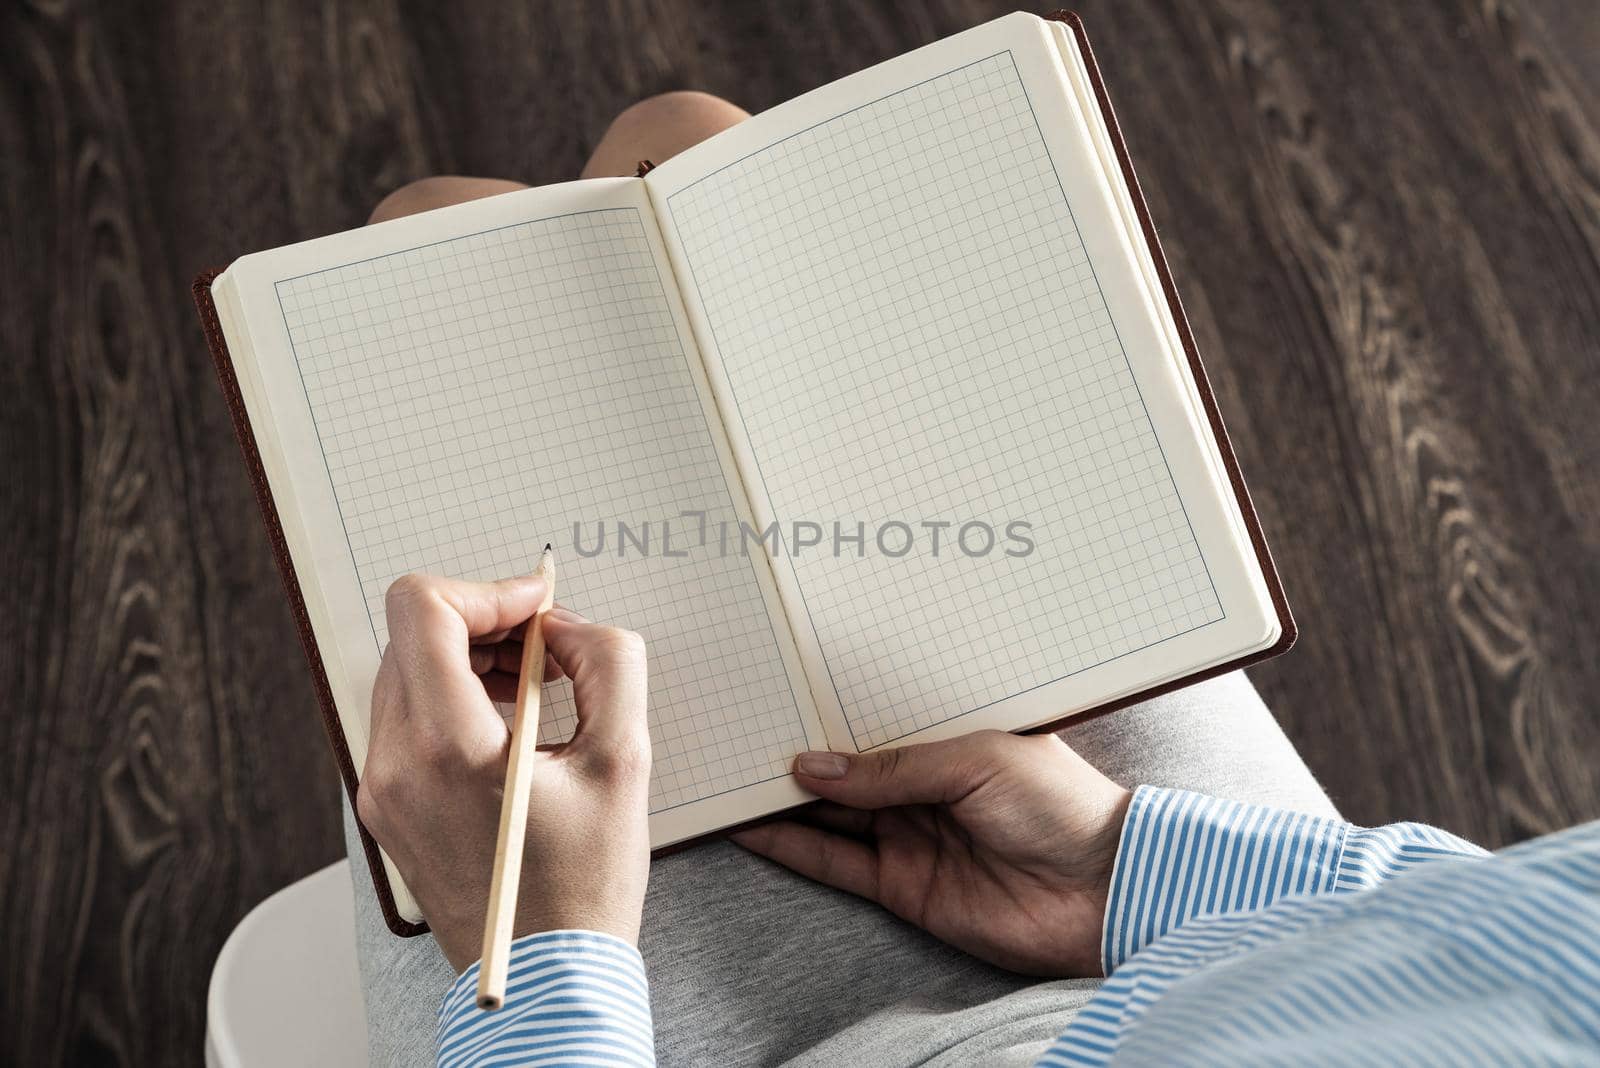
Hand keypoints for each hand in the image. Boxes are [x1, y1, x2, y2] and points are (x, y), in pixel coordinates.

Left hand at [357, 572, 651, 970]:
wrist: (543, 979)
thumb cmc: (582, 889)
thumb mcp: (623, 761)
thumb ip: (608, 665)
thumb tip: (569, 627)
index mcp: (444, 747)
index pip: (423, 608)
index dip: (488, 590)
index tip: (538, 608)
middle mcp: (394, 763)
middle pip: (414, 636)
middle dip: (486, 623)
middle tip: (548, 648)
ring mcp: (382, 788)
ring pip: (407, 673)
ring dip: (470, 659)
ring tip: (535, 689)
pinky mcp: (388, 807)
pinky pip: (407, 719)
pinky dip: (455, 699)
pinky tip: (511, 727)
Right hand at [732, 731, 1129, 976]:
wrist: (1105, 891)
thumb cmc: (1062, 807)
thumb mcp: (976, 759)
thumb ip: (893, 767)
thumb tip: (816, 766)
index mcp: (950, 745)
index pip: (876, 728)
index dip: (831, 717)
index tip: (781, 700)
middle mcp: (925, 790)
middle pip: (846, 773)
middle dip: (797, 756)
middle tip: (741, 736)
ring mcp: (911, 838)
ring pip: (831, 817)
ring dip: (783, 802)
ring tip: (731, 778)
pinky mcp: (903, 887)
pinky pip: (837, 864)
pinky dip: (794, 848)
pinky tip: (755, 829)